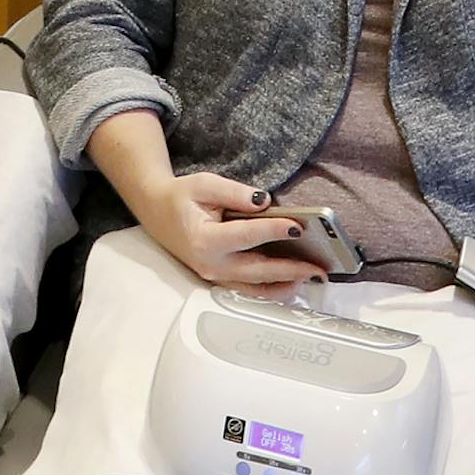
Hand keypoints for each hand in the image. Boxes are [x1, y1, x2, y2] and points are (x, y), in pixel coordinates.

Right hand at [134, 173, 321, 291]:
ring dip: (285, 284)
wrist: (157, 211)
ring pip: (256, 288)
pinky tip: (292, 282)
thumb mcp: (205, 184)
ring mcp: (214, 276)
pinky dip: (272, 288)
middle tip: (317, 267)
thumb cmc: (181, 197)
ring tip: (311, 278)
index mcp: (205, 240)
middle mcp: (211, 265)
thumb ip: (236, 193)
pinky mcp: (219, 279)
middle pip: (258, 271)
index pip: (247, 236)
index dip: (274, 231)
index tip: (298, 227)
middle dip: (291, 270)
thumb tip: (265, 202)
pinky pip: (249, 290)